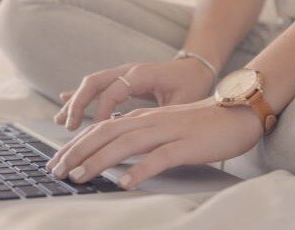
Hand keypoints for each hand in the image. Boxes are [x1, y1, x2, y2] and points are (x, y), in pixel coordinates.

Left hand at [46, 99, 262, 189]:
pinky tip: (125, 182)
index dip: (76, 144)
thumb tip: (114, 151)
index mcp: (143, 118)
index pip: (101, 128)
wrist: (237, 113)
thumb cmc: (201, 124)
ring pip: (126, 144)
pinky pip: (160, 157)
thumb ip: (140, 134)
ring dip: (99, 161)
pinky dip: (140, 170)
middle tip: (56, 171)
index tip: (57, 161)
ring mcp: (168, 132)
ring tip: (79, 177)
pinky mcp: (187, 145)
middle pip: (106, 134)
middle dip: (77, 152)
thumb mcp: (164, 127)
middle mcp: (150, 122)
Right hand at [55, 59, 216, 130]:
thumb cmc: (192, 85)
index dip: (103, 110)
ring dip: (75, 101)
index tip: (97, 129)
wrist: (196, 67)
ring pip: (91, 83)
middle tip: (69, 126)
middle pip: (95, 82)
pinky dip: (80, 95)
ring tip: (61, 121)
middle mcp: (128, 70)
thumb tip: (143, 135)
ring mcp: (122, 73)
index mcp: (143, 74)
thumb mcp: (182, 102)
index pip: (114, 90)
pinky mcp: (121, 79)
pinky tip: (64, 101)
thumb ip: (161, 115)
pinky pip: (96, 86)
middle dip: (79, 104)